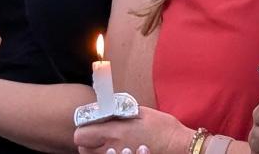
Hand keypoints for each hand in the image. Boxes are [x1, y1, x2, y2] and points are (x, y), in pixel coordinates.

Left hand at [74, 106, 189, 153]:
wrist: (177, 147)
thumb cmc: (163, 128)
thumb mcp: (142, 112)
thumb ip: (120, 111)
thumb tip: (104, 109)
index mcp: (115, 132)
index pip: (81, 135)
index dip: (85, 126)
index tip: (93, 121)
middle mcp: (111, 149)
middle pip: (82, 147)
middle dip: (88, 138)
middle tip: (101, 131)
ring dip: (95, 147)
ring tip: (110, 140)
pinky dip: (106, 153)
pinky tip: (118, 147)